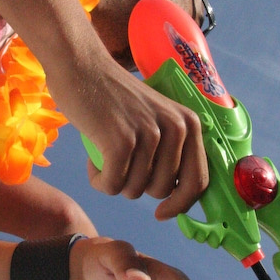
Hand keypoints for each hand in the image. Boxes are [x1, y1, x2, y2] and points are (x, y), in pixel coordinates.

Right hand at [46, 49, 208, 217]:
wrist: (81, 66)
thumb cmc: (113, 97)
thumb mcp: (156, 117)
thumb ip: (172, 147)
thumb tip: (178, 194)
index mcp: (189, 123)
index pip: (198, 181)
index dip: (181, 205)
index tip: (161, 213)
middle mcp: (176, 128)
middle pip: (163, 190)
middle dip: (137, 187)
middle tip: (119, 164)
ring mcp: (149, 134)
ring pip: (135, 190)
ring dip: (114, 182)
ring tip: (104, 157)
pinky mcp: (121, 141)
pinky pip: (112, 186)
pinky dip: (99, 181)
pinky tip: (92, 163)